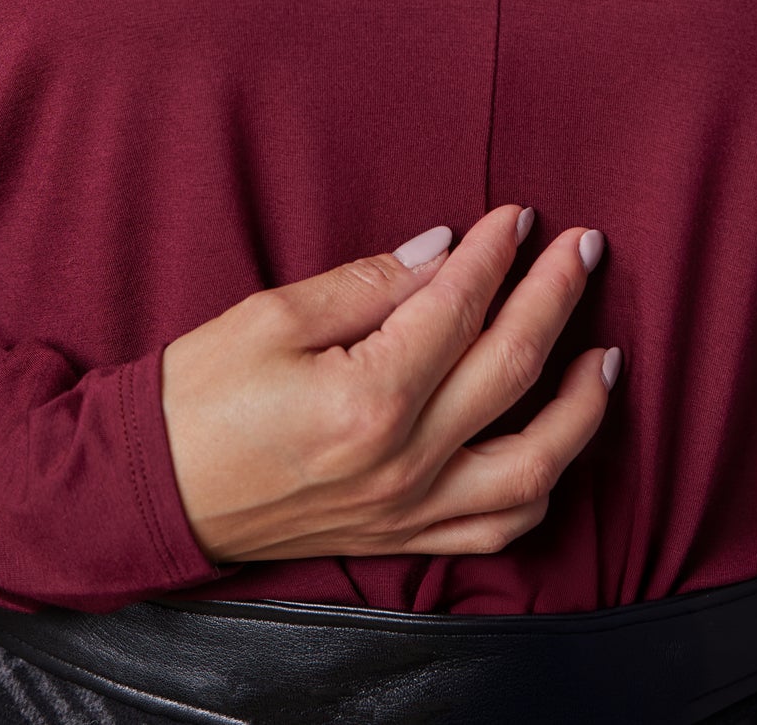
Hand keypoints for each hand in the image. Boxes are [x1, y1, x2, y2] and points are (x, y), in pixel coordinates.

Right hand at [160, 205, 618, 563]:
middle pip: (514, 367)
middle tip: (585, 247)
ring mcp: (408, 510)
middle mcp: (403, 462)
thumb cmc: (198, 397)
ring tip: (606, 355)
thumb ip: (368, 282)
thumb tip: (444, 248)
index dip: (497, 252)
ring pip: (534, 465)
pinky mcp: (401, 540)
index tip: (520, 215)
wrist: (151, 494)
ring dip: (582, 407)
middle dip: (559, 295)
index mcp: (369, 397)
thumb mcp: (272, 315)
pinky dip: (543, 485)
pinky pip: (498, 527)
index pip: (461, 307)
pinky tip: (558, 445)